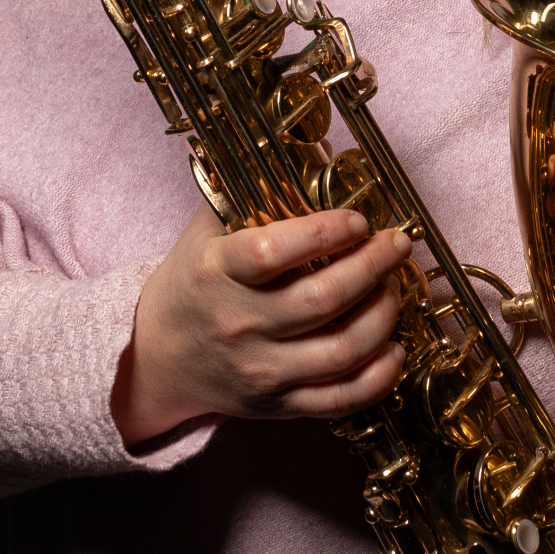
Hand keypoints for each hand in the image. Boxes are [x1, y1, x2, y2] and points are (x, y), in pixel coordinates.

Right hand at [112, 200, 410, 443]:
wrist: (158, 359)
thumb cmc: (192, 285)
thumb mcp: (204, 233)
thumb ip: (247, 192)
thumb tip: (306, 147)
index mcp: (215, 273)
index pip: (272, 251)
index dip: (325, 233)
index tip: (358, 219)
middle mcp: (237, 324)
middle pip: (321, 300)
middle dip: (373, 267)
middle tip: (396, 244)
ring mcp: (260, 371)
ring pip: (341, 350)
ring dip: (383, 315)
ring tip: (395, 287)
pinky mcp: (278, 406)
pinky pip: (341, 398)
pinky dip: (378, 376)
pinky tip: (393, 348)